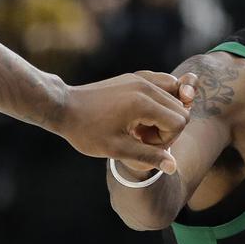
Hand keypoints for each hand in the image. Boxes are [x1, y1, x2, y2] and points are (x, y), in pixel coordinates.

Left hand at [64, 71, 195, 173]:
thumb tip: (173, 166)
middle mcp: (145, 86)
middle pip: (180, 109)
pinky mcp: (135, 77)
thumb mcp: (116, 149)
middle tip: (140, 137)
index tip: (142, 144)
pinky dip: (159, 102)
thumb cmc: (86, 131)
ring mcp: (140, 78)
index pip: (179, 122)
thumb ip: (148, 156)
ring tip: (138, 127)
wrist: (64, 107)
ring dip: (163, 116)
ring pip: (174, 97)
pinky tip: (141, 115)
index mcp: (143, 103)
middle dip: (167, 128)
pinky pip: (162, 86)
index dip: (166, 140)